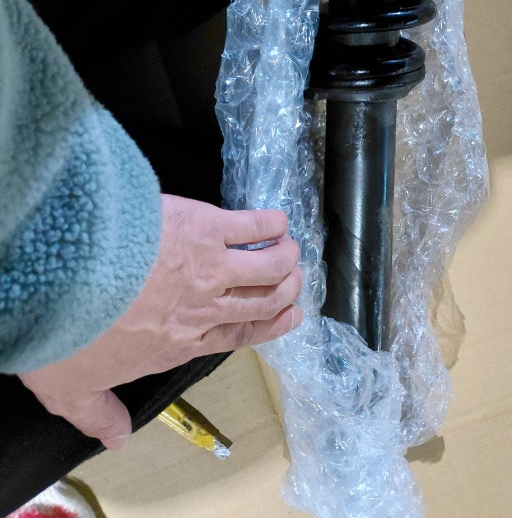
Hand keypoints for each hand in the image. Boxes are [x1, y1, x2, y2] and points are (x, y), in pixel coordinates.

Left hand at [20, 194, 301, 449]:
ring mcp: (210, 266)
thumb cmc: (70, 333)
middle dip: (284, 290)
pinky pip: (253, 226)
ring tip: (289, 248)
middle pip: (261, 301)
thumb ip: (99, 413)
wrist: (70, 278)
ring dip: (284, 257)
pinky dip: (270, 223)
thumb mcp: (73, 388)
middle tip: (293, 278)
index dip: (270, 326)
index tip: (291, 316)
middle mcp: (204, 308)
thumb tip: (117, 439)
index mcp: (179, 343)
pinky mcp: (206, 227)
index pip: (238, 336)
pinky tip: (276, 220)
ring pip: (267, 265)